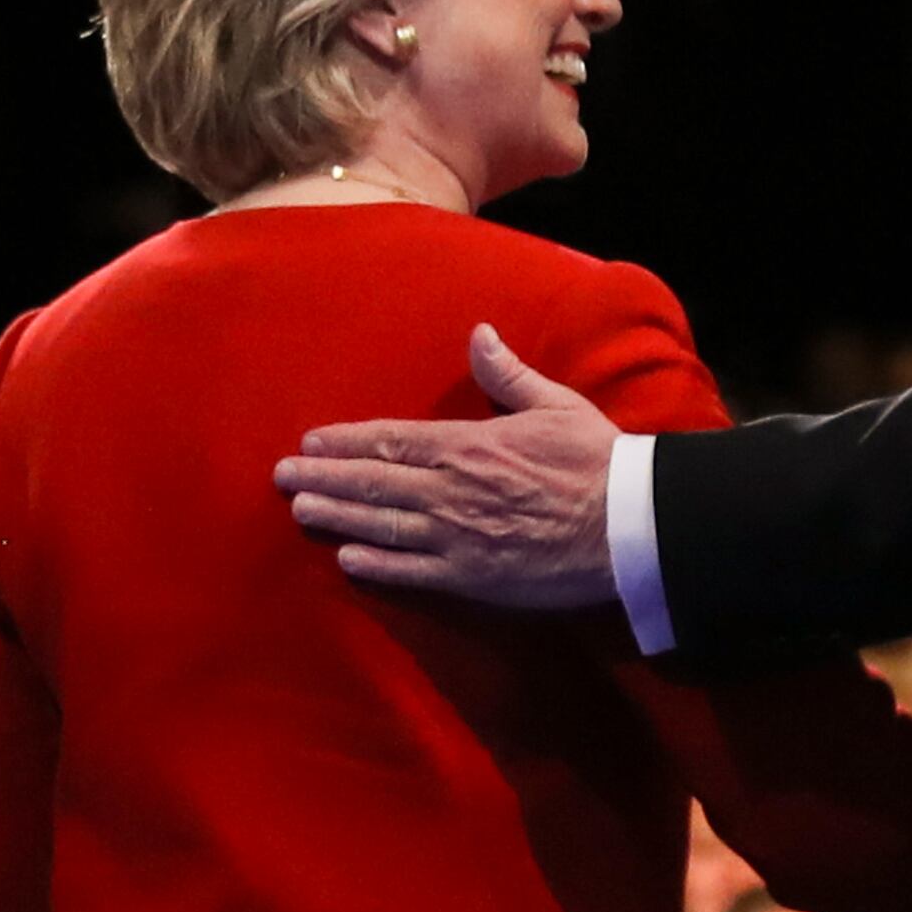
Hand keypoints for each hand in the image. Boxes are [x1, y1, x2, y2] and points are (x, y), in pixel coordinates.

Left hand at [273, 325, 620, 608]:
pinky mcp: (471, 577)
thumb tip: (479, 334)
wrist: (629, 527)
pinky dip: (376, 565)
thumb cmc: (597, 462)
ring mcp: (456, 536)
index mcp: (467, 444)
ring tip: (300, 509)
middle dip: (323, 476)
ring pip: (381, 524)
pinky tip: (347, 558)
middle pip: (372, 481)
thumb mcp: (555, 404)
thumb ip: (507, 374)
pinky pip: (412, 571)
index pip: (390, 438)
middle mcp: (450, 489)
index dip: (346, 440)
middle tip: (282, 476)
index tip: (311, 439)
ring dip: (336, 515)